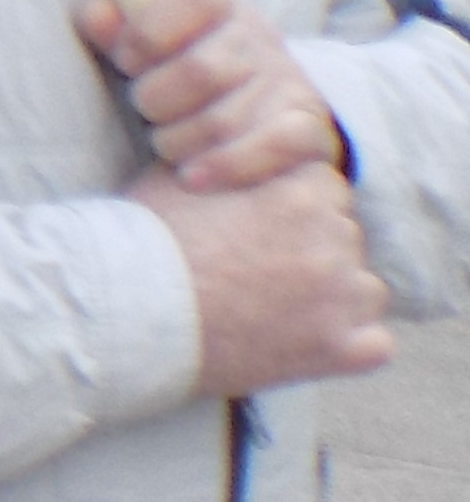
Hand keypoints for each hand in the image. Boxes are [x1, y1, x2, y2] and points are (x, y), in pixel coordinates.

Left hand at [84, 0, 345, 192]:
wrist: (260, 111)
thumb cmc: (183, 72)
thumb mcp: (149, 44)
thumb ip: (118, 29)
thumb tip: (94, 11)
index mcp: (219, 5)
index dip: (150, 29)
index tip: (127, 59)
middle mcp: (259, 38)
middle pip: (202, 70)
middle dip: (156, 99)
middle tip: (145, 109)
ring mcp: (288, 82)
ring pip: (223, 120)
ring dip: (177, 140)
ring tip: (165, 143)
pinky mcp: (308, 128)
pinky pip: (274, 147)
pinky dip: (224, 165)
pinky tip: (191, 177)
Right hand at [132, 160, 392, 396]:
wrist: (128, 315)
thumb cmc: (144, 245)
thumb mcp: (177, 178)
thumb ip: (227, 163)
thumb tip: (235, 153)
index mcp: (302, 189)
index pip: (322, 189)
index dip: (287, 209)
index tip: (255, 230)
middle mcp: (334, 236)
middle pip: (342, 235)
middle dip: (311, 250)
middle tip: (256, 273)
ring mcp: (342, 296)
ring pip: (362, 289)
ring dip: (331, 297)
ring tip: (272, 311)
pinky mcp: (340, 348)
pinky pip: (374, 344)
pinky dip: (347, 346)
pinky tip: (303, 345)